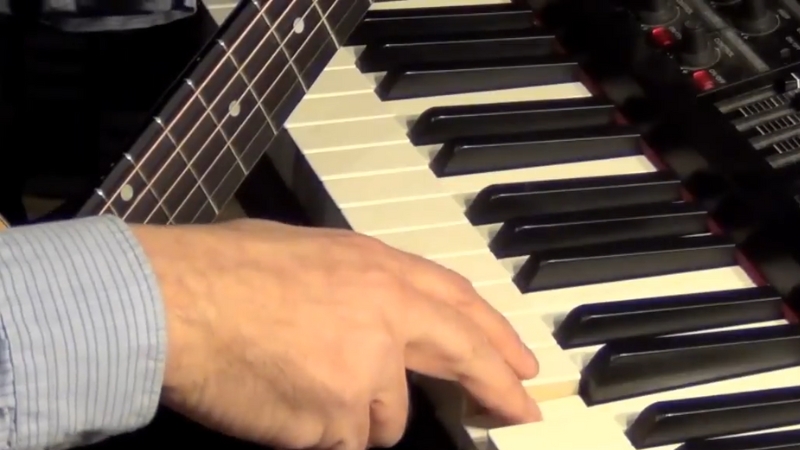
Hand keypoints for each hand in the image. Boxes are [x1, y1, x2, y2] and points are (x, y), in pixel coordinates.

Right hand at [132, 219, 539, 449]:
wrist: (180, 302)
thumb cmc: (228, 269)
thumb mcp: (310, 253)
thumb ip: (359, 285)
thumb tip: (374, 314)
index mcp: (380, 271)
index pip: (458, 303)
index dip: (494, 333)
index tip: (520, 360)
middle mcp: (386, 319)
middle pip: (463, 356)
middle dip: (498, 387)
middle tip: (522, 408)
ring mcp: (366, 372)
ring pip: (386, 419)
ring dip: (359, 416)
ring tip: (305, 387)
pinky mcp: (337, 419)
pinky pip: (343, 440)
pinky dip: (321, 432)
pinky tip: (286, 403)